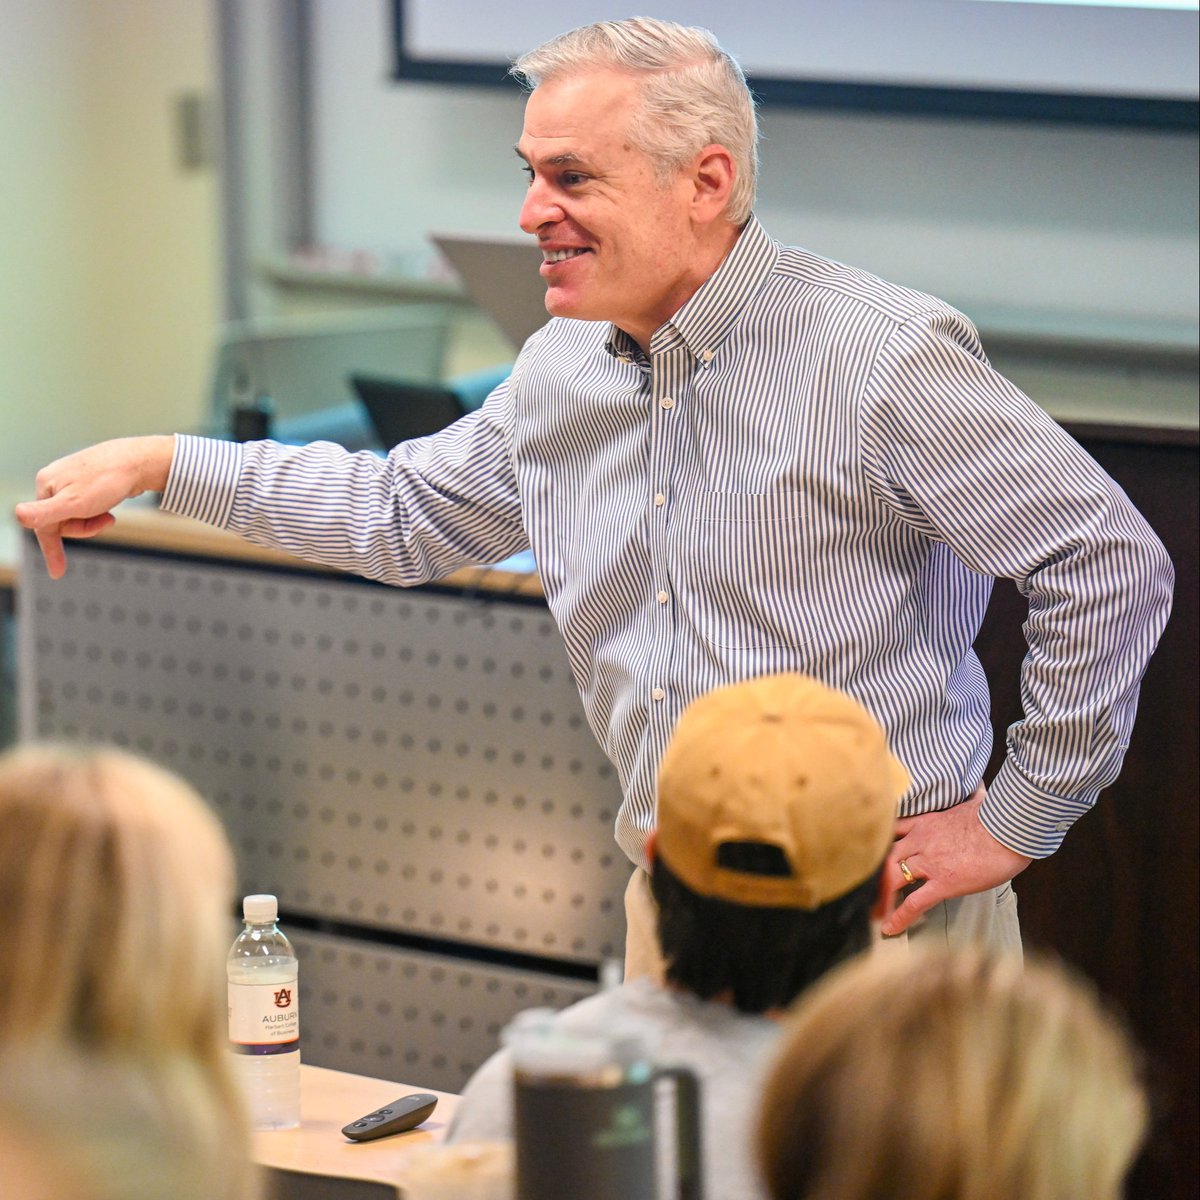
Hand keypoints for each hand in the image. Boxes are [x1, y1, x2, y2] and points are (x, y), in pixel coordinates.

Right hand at [13, 436, 174, 578]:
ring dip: (94, 520)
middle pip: (62, 521)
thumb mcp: (74, 502)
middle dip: (84, 528)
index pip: (44, 526)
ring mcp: (73, 479)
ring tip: (110, 513)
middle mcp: (55, 480)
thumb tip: (19, 515)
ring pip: (78, 514)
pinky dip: (99, 511)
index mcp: (45, 485)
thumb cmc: (107, 481)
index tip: (57, 573)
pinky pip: (89, 506)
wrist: (140, 461)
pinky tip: (110, 506)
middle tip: (106, 520)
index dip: (51, 550)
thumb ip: (46, 513)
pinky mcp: (90, 480)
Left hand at [881, 785, 1031, 935]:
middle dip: (872, 873)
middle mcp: (920, 841)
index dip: (880, 843)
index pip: (892, 831)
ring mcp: (930, 862)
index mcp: (925, 822)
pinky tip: (891, 928)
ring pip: (892, 878)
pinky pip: (915, 902)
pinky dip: (900, 916)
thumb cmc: (998, 816)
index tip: (871, 854)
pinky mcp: (944, 882)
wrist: (1008, 829)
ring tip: (873, 913)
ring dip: (880, 897)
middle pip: (884, 856)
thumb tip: (982, 789)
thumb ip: (970, 799)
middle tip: (865, 888)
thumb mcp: (975, 802)